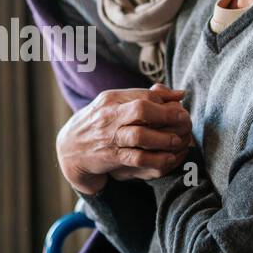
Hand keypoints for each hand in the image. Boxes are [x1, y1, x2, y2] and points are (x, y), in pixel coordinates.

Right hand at [57, 84, 193, 194]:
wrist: (69, 149)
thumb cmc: (99, 124)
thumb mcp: (115, 105)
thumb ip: (146, 97)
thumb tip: (180, 94)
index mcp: (111, 98)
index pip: (144, 95)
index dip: (166, 101)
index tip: (180, 108)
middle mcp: (109, 115)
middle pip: (142, 109)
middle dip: (166, 115)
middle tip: (184, 121)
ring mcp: (109, 137)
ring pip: (139, 135)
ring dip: (163, 138)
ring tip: (178, 141)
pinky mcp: (110, 157)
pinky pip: (136, 158)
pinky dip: (155, 158)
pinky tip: (169, 158)